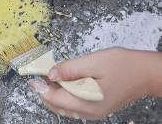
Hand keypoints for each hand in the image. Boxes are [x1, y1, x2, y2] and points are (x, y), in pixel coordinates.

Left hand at [29, 47, 152, 120]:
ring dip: (53, 95)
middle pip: (59, 106)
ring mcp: (94, 111)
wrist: (144, 73)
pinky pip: (75, 105)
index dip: (41, 89)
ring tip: (44, 81)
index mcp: (88, 102)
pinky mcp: (98, 107)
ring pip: (66, 107)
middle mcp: (90, 112)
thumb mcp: (93, 62)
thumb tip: (51, 74)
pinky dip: (64, 96)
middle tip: (34, 80)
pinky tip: (61, 84)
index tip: (30, 79)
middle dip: (44, 93)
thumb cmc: (122, 65)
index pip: (56, 99)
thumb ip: (70, 68)